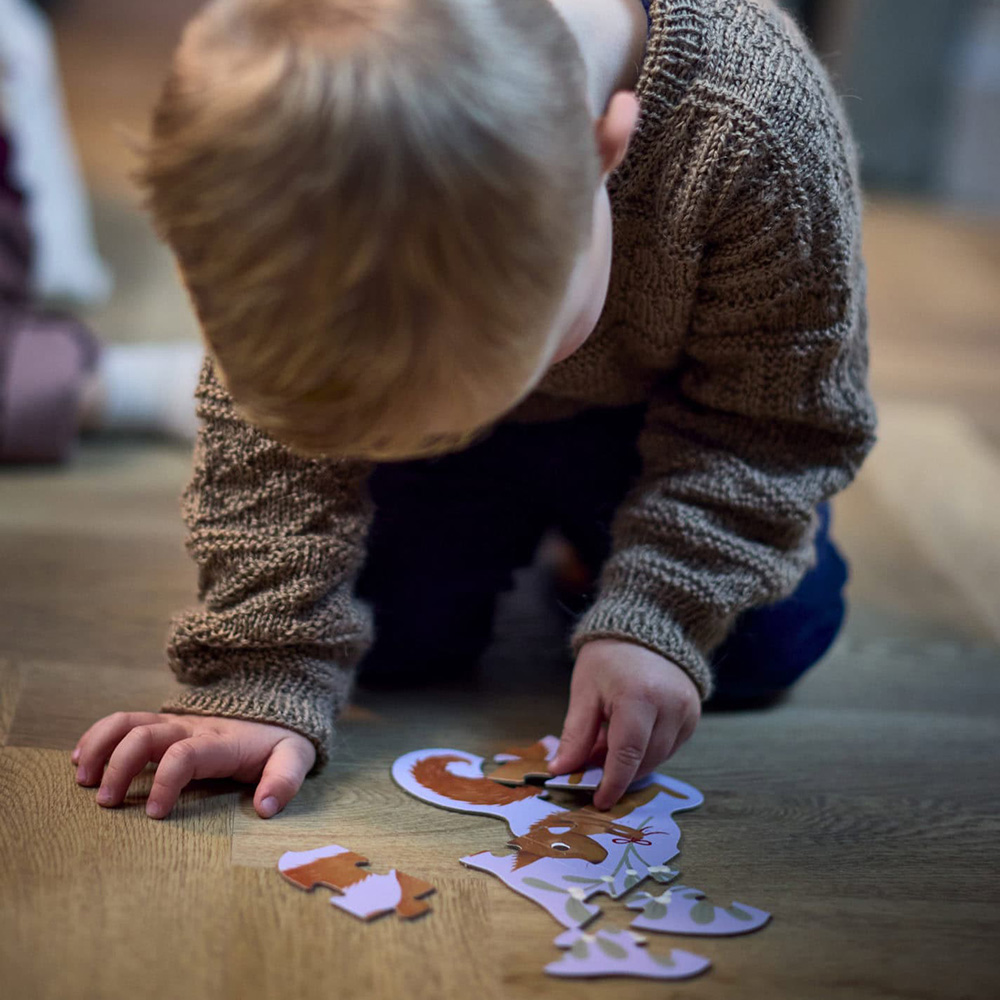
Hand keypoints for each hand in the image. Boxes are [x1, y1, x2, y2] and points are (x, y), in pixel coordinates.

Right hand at [72, 712, 315, 819]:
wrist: (276, 708)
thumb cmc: (280, 741)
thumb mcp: (295, 757)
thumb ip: (284, 780)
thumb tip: (265, 808)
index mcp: (222, 742)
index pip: (185, 754)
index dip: (165, 781)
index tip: (155, 814)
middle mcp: (193, 728)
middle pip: (146, 734)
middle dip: (120, 766)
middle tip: (106, 803)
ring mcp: (176, 723)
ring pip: (129, 721)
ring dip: (101, 745)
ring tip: (83, 779)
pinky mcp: (165, 724)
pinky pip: (126, 721)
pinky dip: (99, 736)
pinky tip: (82, 759)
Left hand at [548, 639, 700, 809]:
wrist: (646, 628)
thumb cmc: (609, 657)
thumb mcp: (585, 692)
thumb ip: (576, 735)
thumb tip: (561, 771)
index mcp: (639, 698)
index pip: (627, 755)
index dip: (612, 783)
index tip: (598, 801)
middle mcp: (670, 707)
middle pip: (644, 761)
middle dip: (618, 772)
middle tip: (591, 766)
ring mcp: (687, 712)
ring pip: (658, 758)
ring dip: (632, 762)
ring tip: (606, 743)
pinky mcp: (693, 715)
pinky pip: (669, 747)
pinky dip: (647, 750)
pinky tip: (628, 735)